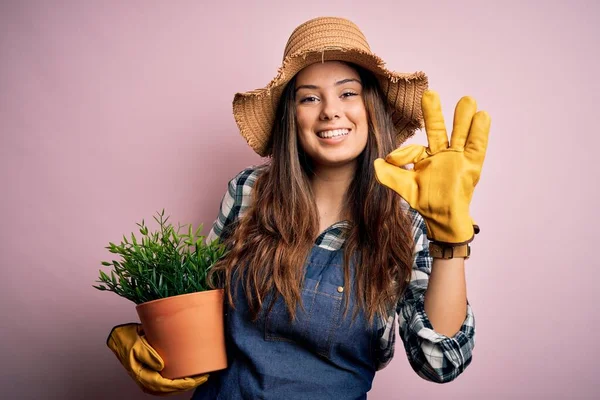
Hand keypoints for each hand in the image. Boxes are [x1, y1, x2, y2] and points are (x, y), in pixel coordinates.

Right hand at [107, 323, 208, 394]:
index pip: (166, 385)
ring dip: (186, 384)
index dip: (182, 384)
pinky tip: (189, 376)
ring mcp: (150, 377)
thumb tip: (161, 365)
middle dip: (188, 384)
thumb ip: (147, 354)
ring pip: (170, 387)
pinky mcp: (153, 372)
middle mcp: (147, 379)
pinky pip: (168, 381)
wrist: (120, 337)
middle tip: (204, 377)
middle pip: (171, 389)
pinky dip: (179, 381)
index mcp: (143, 375)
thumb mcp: (136, 345)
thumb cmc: (126, 340)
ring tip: (200, 377)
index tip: (196, 379)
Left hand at [374, 90, 490, 243]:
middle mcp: (442, 152)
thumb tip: (377, 162)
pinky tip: (482, 116)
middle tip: (429, 93)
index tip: (393, 160)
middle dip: (434, 113)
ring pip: (460, 133)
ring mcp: (458, 157)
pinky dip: (479, 132)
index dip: (404, 154)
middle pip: (438, 129)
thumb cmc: (426, 202)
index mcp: (426, 156)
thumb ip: (389, 176)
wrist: (442, 219)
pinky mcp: (472, 164)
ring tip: (467, 99)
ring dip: (463, 117)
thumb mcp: (405, 188)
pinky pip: (476, 146)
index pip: (414, 148)